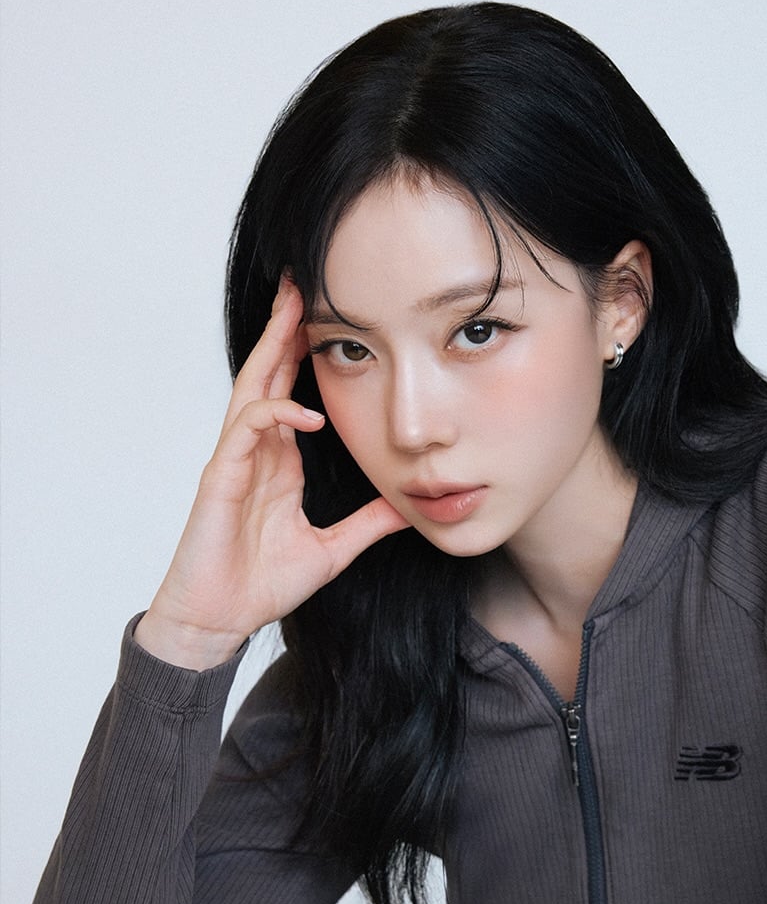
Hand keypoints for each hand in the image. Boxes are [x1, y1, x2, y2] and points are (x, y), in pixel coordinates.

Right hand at [135, 277, 407, 668]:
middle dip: (285, 327)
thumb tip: (411, 509)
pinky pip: (246, 431)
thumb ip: (368, 525)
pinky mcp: (219, 479)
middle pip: (267, 372)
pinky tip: (309, 414)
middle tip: (305, 281)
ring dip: (272, 347)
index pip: (293, 390)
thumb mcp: (333, 550)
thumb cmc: (261, 585)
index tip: (335, 318)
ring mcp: (234, 461)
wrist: (218, 621)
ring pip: (252, 387)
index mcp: (278, 461)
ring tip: (295, 309)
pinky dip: (277, 415)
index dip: (308, 354)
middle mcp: (255, 451)